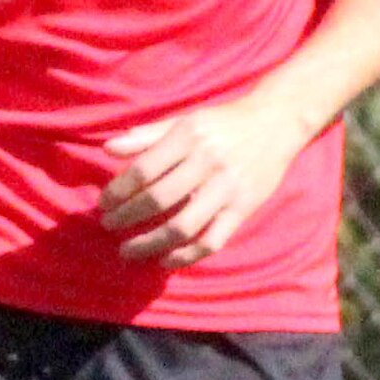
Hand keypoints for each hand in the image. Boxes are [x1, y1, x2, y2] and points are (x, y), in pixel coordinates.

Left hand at [97, 88, 307, 266]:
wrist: (276, 123)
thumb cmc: (222, 123)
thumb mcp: (185, 120)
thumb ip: (146, 135)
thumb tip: (107, 149)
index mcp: (188, 137)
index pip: (143, 170)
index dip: (118, 191)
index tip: (104, 204)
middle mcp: (207, 162)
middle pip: (158, 199)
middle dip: (126, 217)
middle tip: (108, 226)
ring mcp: (226, 188)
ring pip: (182, 226)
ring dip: (149, 243)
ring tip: (128, 250)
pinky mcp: (243, 209)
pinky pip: (211, 241)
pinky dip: (186, 256)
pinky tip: (165, 259)